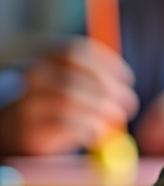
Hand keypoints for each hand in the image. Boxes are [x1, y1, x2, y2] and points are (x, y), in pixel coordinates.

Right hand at [0, 39, 137, 155]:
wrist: (4, 130)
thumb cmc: (42, 104)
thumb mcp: (59, 81)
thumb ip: (85, 78)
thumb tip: (122, 88)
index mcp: (40, 56)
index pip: (76, 51)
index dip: (108, 63)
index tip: (128, 78)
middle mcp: (30, 75)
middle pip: (77, 76)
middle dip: (110, 91)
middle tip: (130, 103)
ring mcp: (26, 102)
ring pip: (71, 100)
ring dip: (102, 110)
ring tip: (116, 119)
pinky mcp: (28, 129)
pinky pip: (66, 125)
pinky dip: (90, 129)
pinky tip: (96, 134)